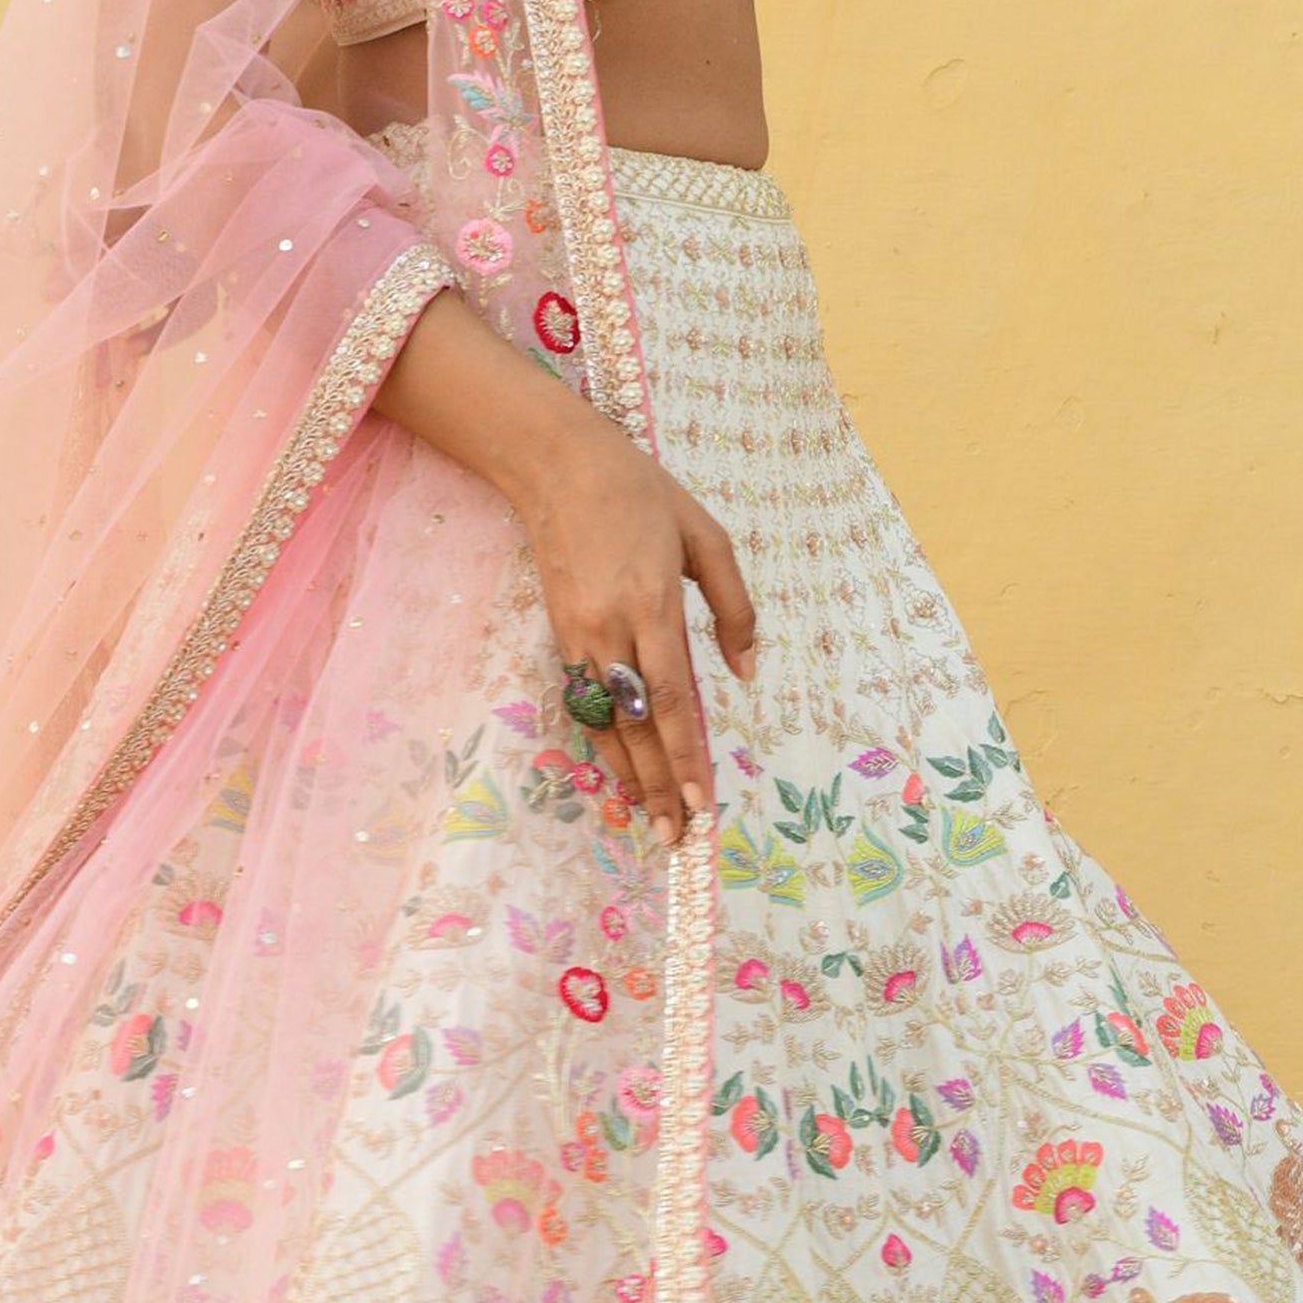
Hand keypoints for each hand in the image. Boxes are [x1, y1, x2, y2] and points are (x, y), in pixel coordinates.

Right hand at [517, 402, 757, 844]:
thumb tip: (744, 672)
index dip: (686, 755)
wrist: (558, 467)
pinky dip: (604, 742)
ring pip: (605, 722)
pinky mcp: (559, 635)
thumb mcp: (707, 538)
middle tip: (676, 835)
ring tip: (651, 820)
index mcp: (652, 605)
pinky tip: (621, 770)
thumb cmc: (643, 496)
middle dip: (658, 785)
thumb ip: (734, 607)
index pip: (672, 699)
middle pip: (636, 726)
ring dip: (628, 776)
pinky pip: (584, 702)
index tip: (702, 800)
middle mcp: (610, 630)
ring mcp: (578, 636)